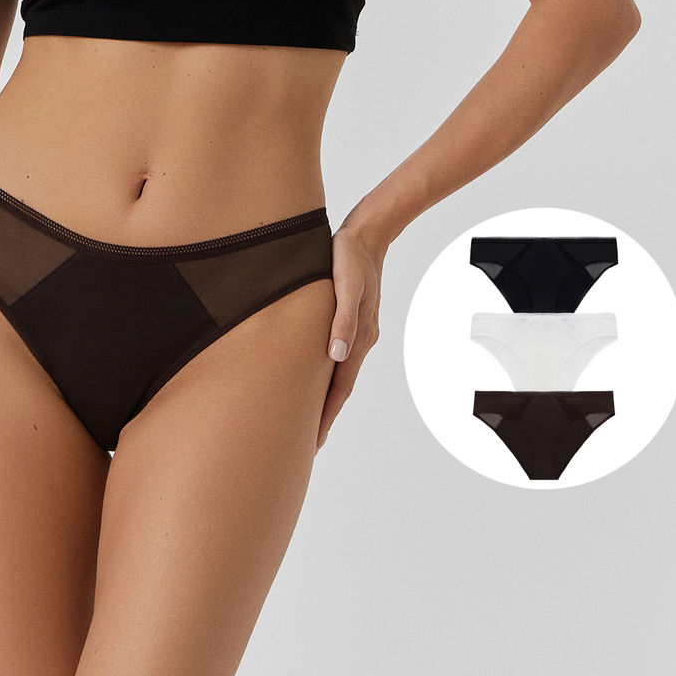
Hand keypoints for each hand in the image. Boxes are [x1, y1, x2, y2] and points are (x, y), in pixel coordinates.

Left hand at [315, 221, 385, 451]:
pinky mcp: (350, 318)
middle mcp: (359, 338)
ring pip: (339, 372)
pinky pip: (339, 355)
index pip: (340, 386)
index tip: (314, 441)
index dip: (326, 414)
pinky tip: (317, 373)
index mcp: (358, 336)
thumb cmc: (350, 257)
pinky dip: (329, 373)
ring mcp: (357, 330)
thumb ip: (342, 319)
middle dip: (325, 414)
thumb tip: (337, 354)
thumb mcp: (346, 286)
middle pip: (341, 386)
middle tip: (308, 442)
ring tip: (309, 416)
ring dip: (326, 396)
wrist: (367, 233)